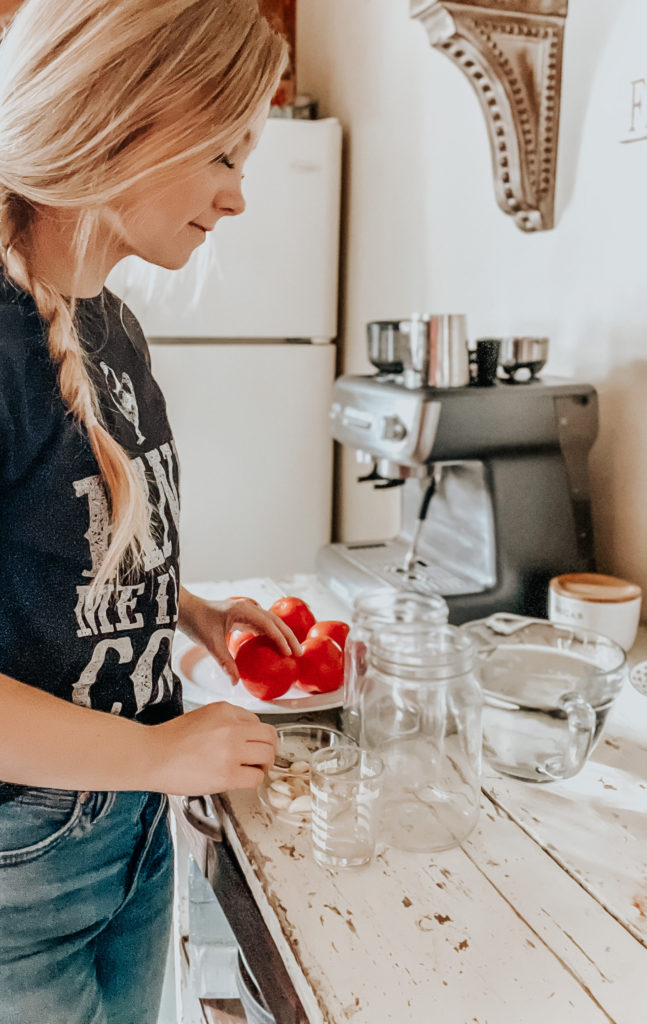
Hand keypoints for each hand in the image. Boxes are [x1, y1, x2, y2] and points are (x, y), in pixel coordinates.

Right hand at [149, 701, 277, 794]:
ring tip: (255, 770)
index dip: (255, 735)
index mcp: (225, 710)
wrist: (151, 756)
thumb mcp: (201, 716)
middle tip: (262, 758)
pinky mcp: (227, 775)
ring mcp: (231, 751)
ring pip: (267, 756)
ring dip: (265, 765)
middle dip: (269, 748)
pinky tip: (244, 780)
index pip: (256, 721)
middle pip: (269, 736)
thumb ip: (225, 722)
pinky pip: (256, 778)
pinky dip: (254, 780)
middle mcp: (232, 727)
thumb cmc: (169, 740)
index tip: (252, 744)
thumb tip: (245, 735)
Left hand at [178, 588, 301, 686]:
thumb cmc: (197, 621)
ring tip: (292, 651)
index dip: (280, 638)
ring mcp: (246, 611)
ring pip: (271, 623)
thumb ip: (225, 662)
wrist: (186, 609)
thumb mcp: (211, 643)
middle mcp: (248, 608)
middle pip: (275, 622)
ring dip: (283, 635)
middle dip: (289, 637)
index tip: (288, 653)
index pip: (268, 624)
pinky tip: (275, 647)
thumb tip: (236, 681)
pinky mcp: (243, 616)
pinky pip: (262, 625)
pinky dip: (272, 635)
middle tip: (299, 653)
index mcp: (243, 610)